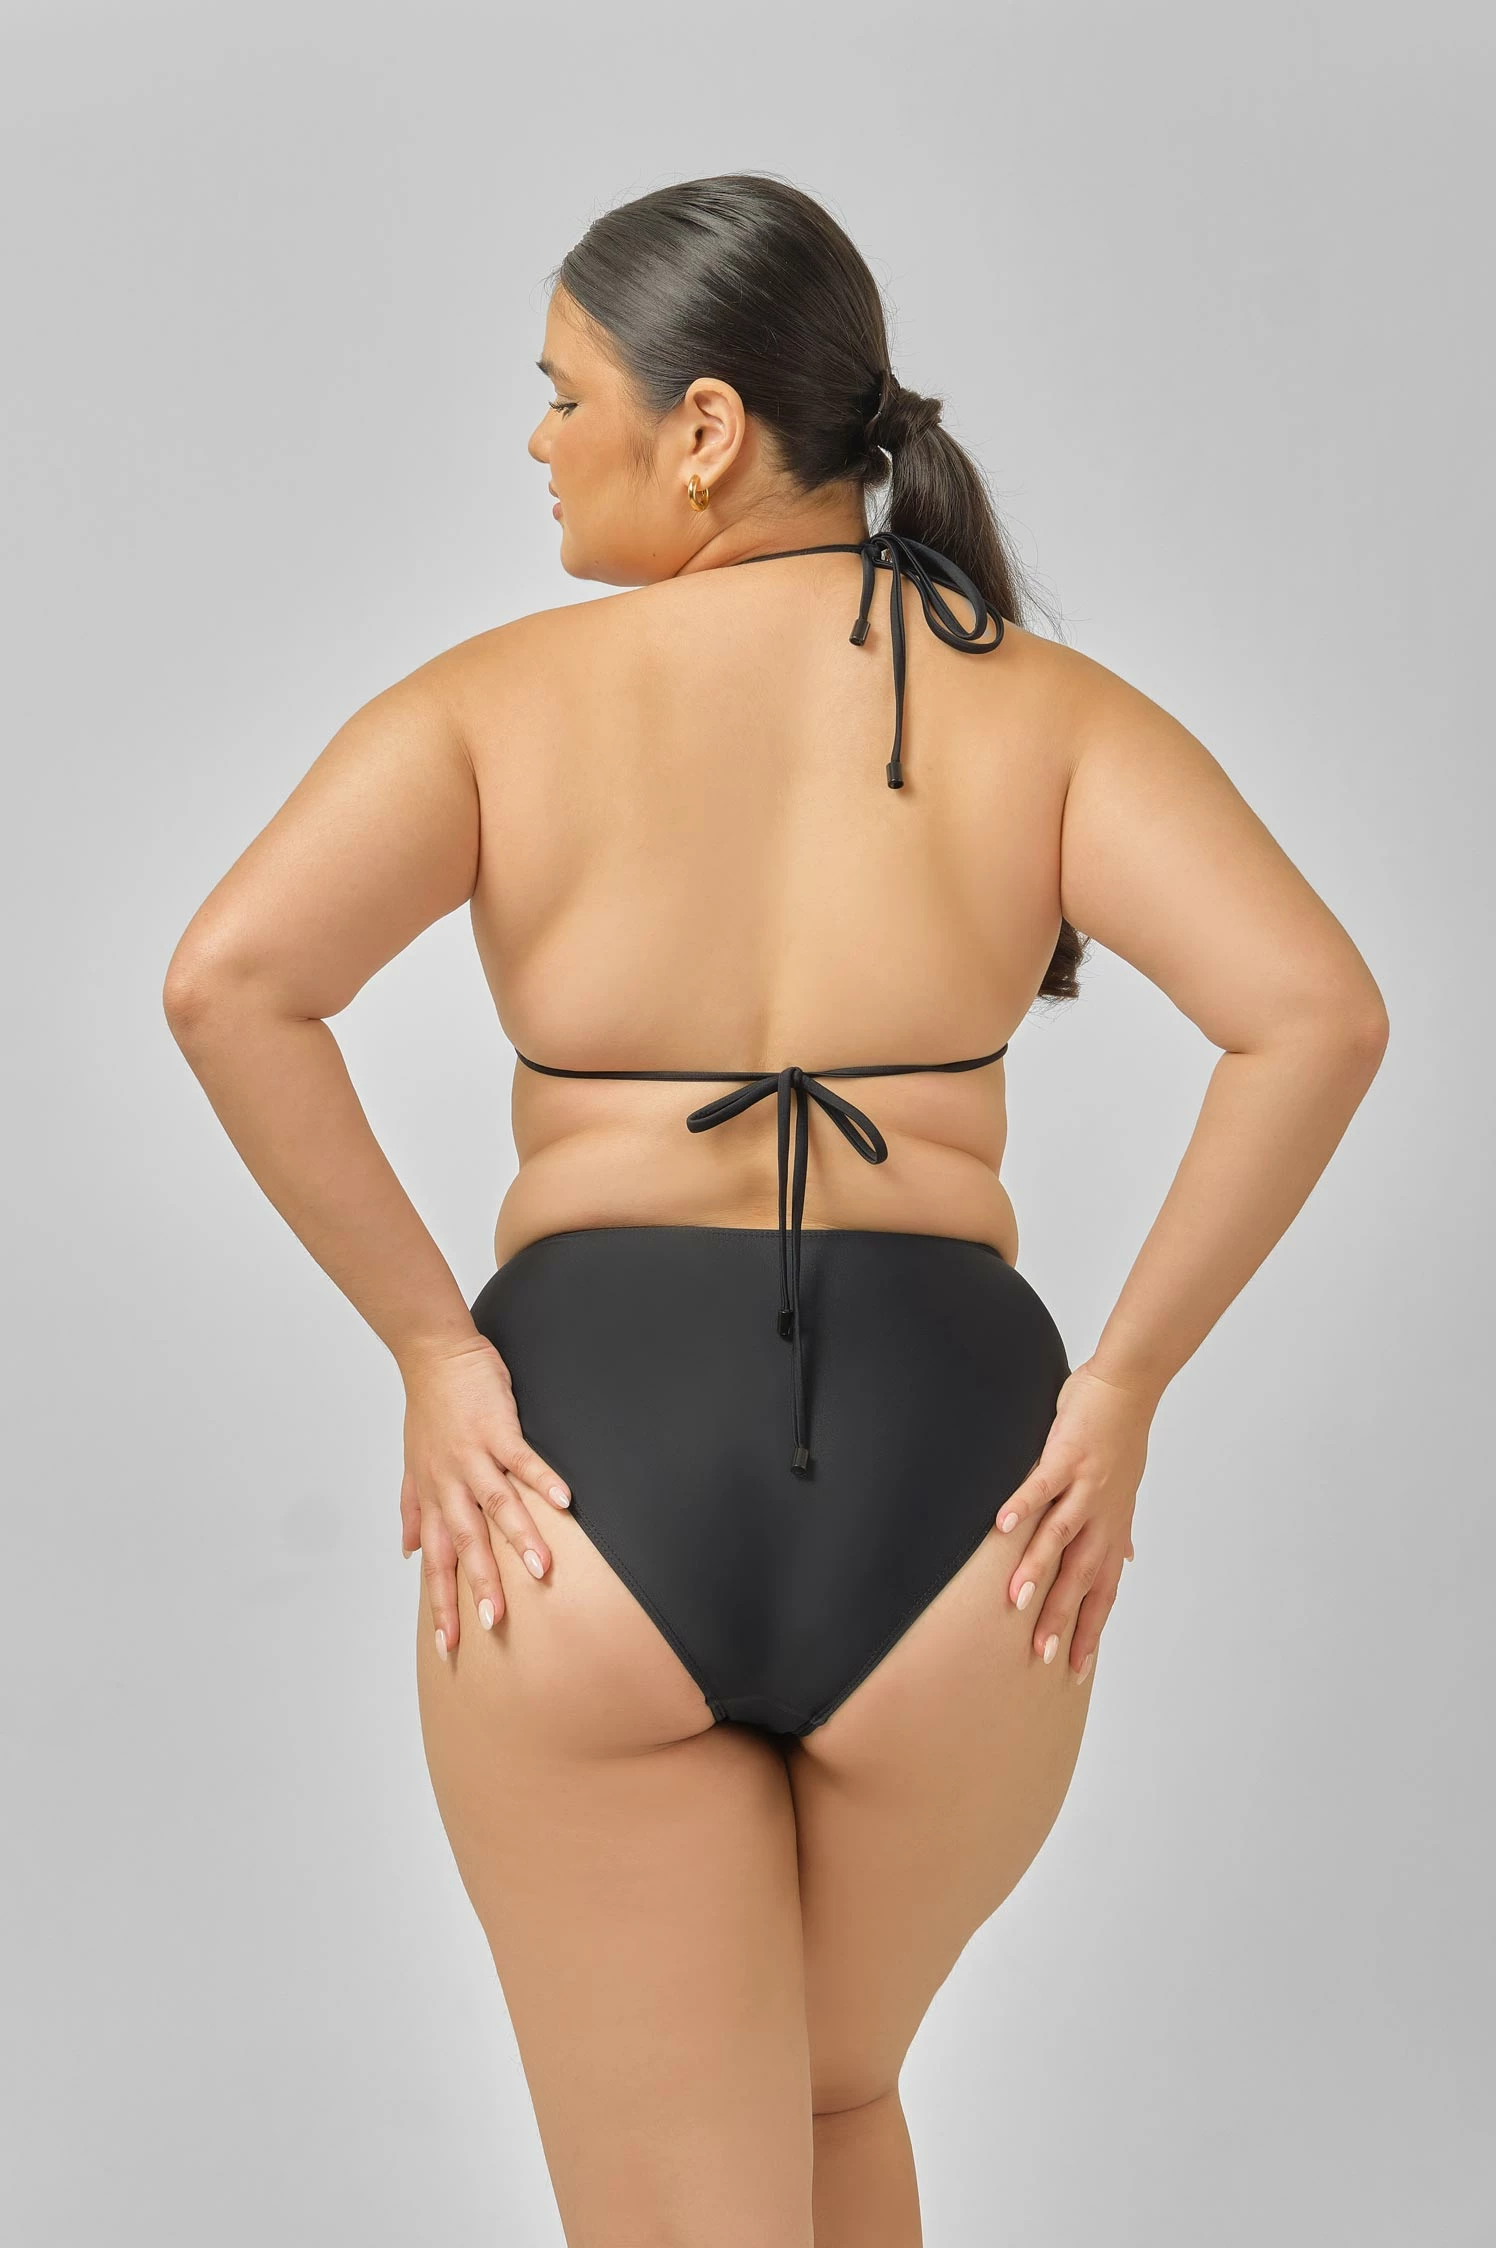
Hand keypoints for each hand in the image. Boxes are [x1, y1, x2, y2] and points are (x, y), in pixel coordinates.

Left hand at [398, 1333, 571, 1656]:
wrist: (434, 1356)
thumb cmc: (430, 1411)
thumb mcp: (412, 1465)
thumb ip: (413, 1510)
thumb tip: (407, 1551)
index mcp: (434, 1496)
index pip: (437, 1560)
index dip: (441, 1602)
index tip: (449, 1644)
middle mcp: (450, 1483)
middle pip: (466, 1542)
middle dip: (480, 1584)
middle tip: (496, 1622)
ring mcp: (474, 1456)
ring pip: (497, 1505)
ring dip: (519, 1538)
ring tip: (541, 1572)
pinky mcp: (497, 1428)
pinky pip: (521, 1458)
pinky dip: (541, 1478)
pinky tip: (564, 1499)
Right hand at [993, 1359, 1150, 1681]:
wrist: (1128, 1386)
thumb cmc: (1119, 1437)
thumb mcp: (1126, 1491)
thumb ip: (1119, 1528)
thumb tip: (1128, 1557)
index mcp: (1111, 1526)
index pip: (1102, 1590)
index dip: (1090, 1629)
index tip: (1075, 1668)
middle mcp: (1102, 1514)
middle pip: (1082, 1577)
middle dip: (1062, 1618)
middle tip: (1041, 1655)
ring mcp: (1085, 1486)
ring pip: (1061, 1537)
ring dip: (1038, 1570)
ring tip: (1016, 1602)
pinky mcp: (1066, 1456)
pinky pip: (1042, 1486)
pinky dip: (1023, 1505)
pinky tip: (1002, 1527)